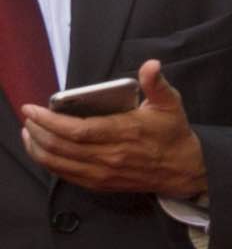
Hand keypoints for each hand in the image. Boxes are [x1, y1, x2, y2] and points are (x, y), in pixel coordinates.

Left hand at [17, 61, 207, 199]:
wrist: (184, 170)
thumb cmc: (173, 134)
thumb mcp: (170, 104)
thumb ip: (157, 84)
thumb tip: (151, 65)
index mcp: (126, 133)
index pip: (78, 130)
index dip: (50, 120)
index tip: (32, 109)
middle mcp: (112, 156)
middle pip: (62, 146)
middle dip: (38, 131)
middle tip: (29, 118)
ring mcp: (105, 172)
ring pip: (60, 163)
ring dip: (38, 148)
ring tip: (29, 133)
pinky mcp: (102, 183)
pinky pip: (67, 175)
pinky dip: (50, 163)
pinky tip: (41, 151)